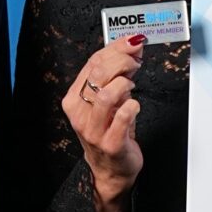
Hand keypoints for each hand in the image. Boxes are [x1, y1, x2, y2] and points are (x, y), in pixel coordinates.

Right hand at [63, 34, 145, 211]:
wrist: (112, 170)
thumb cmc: (110, 132)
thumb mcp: (107, 101)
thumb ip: (115, 75)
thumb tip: (131, 46)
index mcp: (75, 98)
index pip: (93, 64)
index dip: (115, 48)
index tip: (132, 41)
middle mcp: (80, 113)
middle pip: (99, 75)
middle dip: (122, 62)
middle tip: (136, 62)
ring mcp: (93, 130)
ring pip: (107, 94)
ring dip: (125, 84)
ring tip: (132, 87)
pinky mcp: (110, 143)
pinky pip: (122, 117)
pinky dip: (132, 106)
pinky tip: (135, 106)